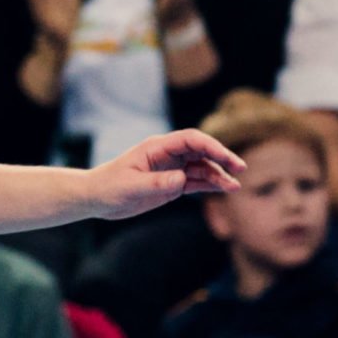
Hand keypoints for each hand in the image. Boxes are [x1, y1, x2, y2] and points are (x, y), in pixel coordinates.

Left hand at [88, 129, 245, 220]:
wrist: (97, 198)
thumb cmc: (109, 188)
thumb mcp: (131, 187)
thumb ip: (157, 183)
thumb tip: (183, 179)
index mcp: (157, 147)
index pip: (190, 140)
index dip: (211, 146)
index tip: (225, 158)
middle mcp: (168, 155)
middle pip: (201, 151)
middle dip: (222, 158)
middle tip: (240, 168)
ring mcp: (171, 169)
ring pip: (202, 167)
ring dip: (219, 175)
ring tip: (235, 187)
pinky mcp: (172, 184)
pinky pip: (196, 181)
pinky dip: (210, 184)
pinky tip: (224, 189)